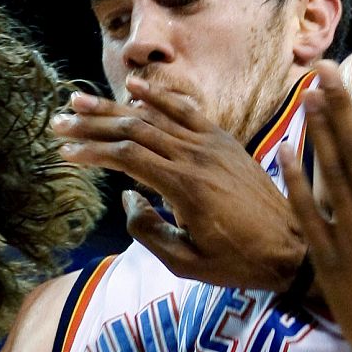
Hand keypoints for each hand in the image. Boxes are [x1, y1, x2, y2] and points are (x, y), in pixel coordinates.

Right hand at [53, 73, 305, 290]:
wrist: (293, 247)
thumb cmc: (237, 263)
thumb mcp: (185, 262)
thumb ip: (148, 231)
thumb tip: (126, 199)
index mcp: (184, 186)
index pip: (127, 157)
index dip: (92, 153)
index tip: (64, 154)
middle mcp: (196, 156)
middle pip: (135, 129)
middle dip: (93, 125)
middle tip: (58, 122)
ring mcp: (212, 144)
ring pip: (155, 116)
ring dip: (115, 107)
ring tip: (81, 102)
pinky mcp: (224, 142)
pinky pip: (187, 111)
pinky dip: (159, 97)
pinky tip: (135, 88)